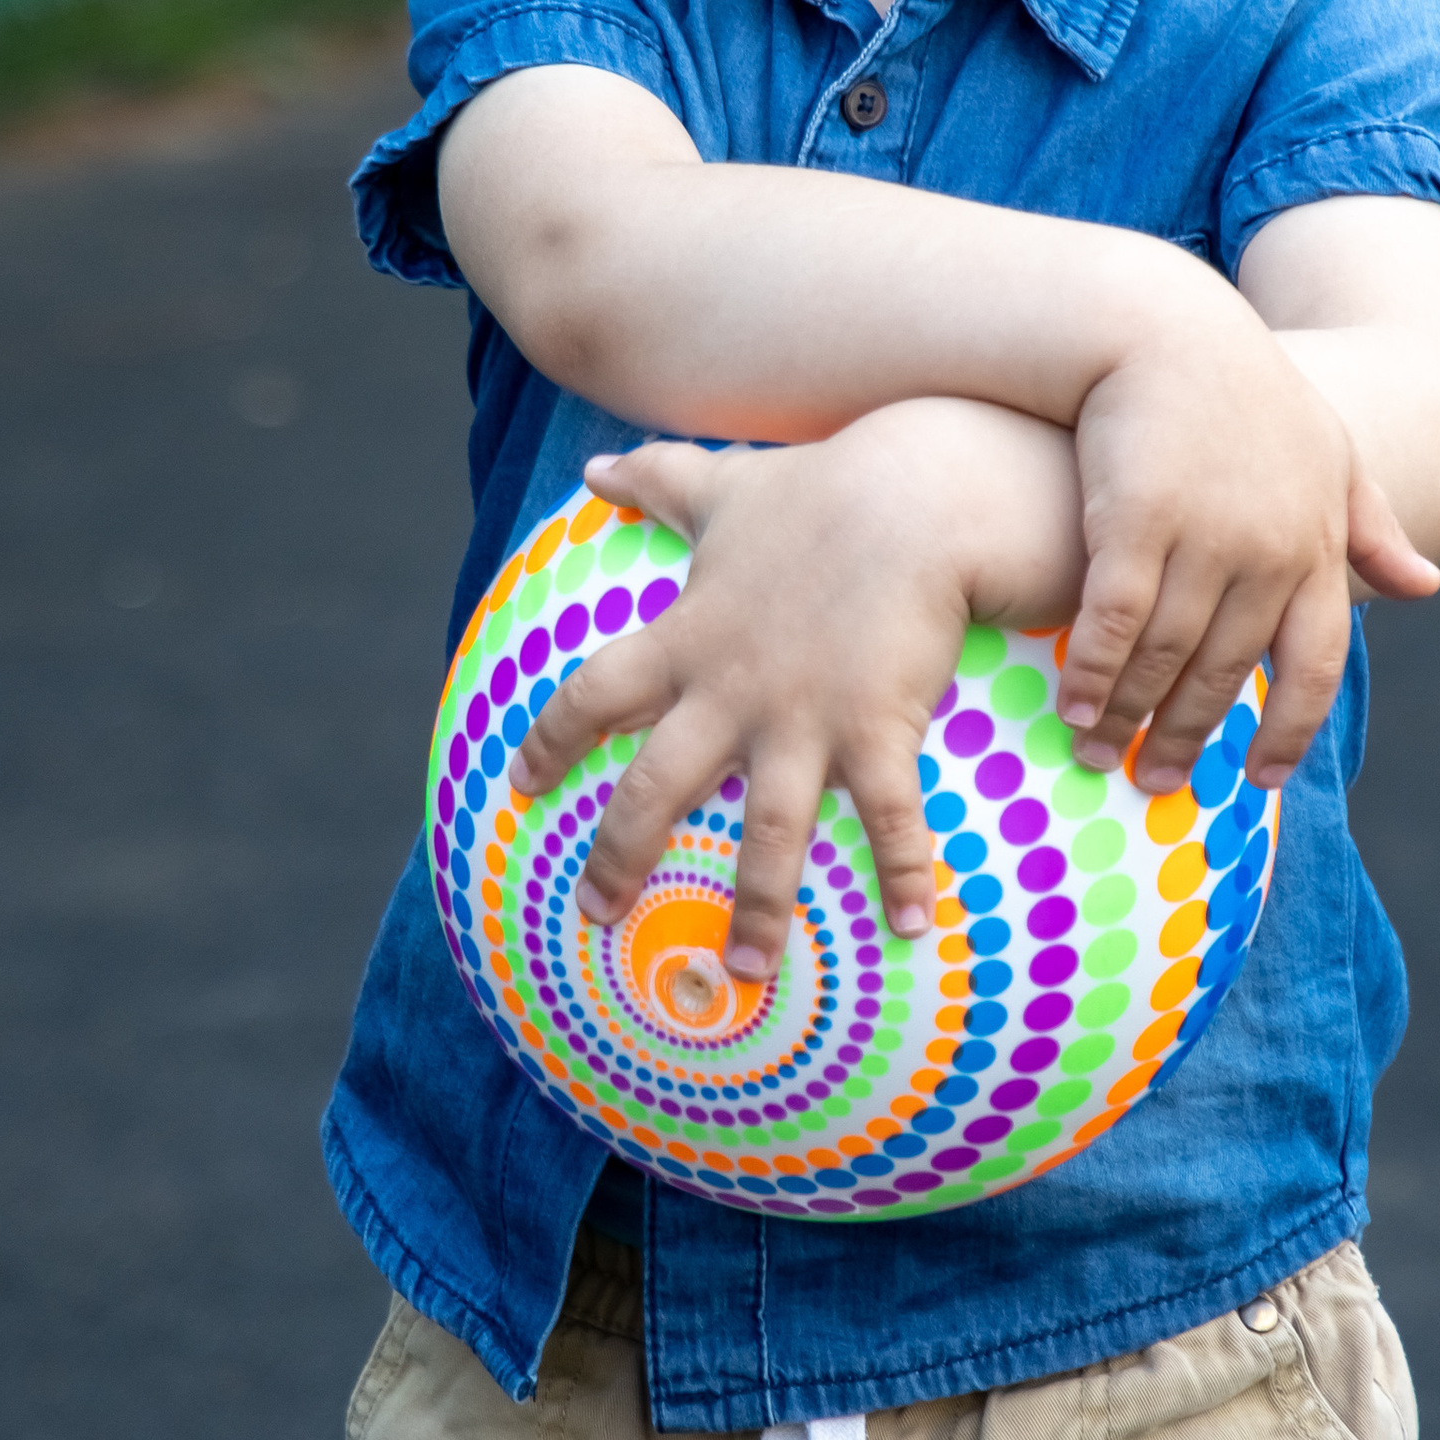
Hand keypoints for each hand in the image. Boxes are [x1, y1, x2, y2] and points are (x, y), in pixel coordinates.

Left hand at [503, 413, 1037, 982]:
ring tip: (740, 972)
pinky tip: (910, 927)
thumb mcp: (725, 486)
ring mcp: (805, 717)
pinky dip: (901, 874)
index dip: (551, 744)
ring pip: (766, 831)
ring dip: (755, 907)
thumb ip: (657, 481)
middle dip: (619, 855)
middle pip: (655, 787)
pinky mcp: (878, 729)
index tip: (522, 785)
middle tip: (593, 914)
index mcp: (689, 636)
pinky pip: (886, 819)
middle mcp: (732, 689)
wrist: (918, 494)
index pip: (592, 695)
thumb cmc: (823, 490)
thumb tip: (594, 467)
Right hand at [1063, 295, 1439, 797]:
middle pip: (1230, 674)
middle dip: (1187, 736)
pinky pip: (1115, 623)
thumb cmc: (1245, 392)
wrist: (1165, 328)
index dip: (1289, 730)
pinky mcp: (1137, 522)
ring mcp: (1205, 537)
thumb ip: (1371, 526)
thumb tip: (1425, 589)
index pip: (1315, 662)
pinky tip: (1072, 706)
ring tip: (1100, 755)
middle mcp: (1271, 550)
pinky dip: (1093, 673)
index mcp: (1318, 544)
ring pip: (1169, 657)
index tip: (1259, 780)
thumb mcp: (1326, 453)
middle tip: (1155, 784)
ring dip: (1131, 717)